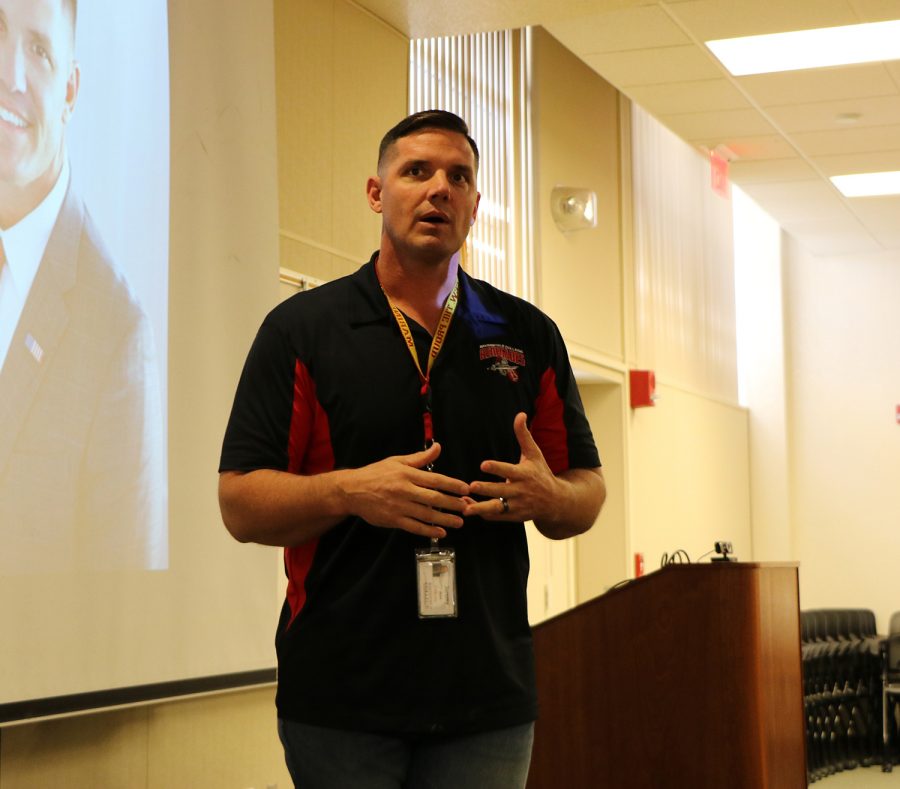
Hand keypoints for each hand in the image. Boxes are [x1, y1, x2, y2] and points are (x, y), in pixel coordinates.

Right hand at [340, 442, 468, 539]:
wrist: (352, 490)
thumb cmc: (376, 474)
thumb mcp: (397, 461)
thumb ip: (420, 458)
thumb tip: (437, 447)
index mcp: (407, 474)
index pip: (435, 479)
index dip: (452, 484)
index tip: (465, 488)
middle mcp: (404, 490)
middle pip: (434, 498)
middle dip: (452, 503)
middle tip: (467, 507)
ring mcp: (399, 506)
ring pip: (426, 514)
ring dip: (445, 519)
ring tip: (459, 522)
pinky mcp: (393, 520)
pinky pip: (414, 526)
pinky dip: (428, 530)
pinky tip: (441, 532)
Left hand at [463, 412, 561, 522]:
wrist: (555, 502)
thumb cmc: (541, 474)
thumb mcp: (534, 454)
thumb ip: (524, 435)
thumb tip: (520, 414)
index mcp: (525, 474)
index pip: (509, 470)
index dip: (496, 468)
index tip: (483, 464)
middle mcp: (521, 491)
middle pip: (501, 490)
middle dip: (486, 489)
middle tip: (471, 486)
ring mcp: (517, 505)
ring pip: (497, 507)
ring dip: (481, 508)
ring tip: (465, 508)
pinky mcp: (513, 516)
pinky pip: (496, 517)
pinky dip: (483, 514)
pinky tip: (468, 507)